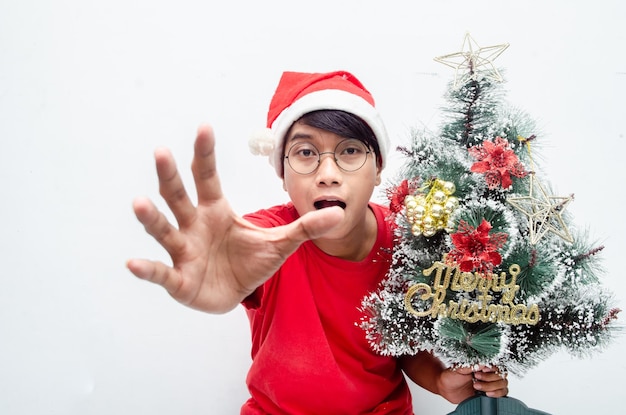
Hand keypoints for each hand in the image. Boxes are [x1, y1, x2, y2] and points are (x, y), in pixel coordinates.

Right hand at [127, 124, 343, 312]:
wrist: (236, 292)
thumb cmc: (251, 261)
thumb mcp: (281, 243)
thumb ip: (305, 227)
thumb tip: (339, 213)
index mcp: (216, 210)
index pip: (208, 177)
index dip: (205, 153)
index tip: (204, 127)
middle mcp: (194, 225)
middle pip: (180, 196)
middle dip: (170, 175)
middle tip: (161, 151)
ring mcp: (184, 251)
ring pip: (166, 230)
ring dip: (152, 218)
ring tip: (139, 202)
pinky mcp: (179, 279)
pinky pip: (162, 272)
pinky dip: (148, 269)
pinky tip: (133, 263)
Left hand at [439, 365, 508, 402]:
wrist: (446, 388)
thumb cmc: (452, 376)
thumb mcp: (459, 368)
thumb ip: (471, 365)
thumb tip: (483, 363)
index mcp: (482, 365)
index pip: (497, 365)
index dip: (492, 369)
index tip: (483, 370)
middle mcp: (488, 373)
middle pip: (502, 375)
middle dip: (490, 378)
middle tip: (476, 378)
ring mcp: (490, 383)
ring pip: (503, 385)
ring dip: (491, 386)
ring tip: (477, 386)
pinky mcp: (490, 393)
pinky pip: (502, 394)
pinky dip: (497, 394)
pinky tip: (486, 394)